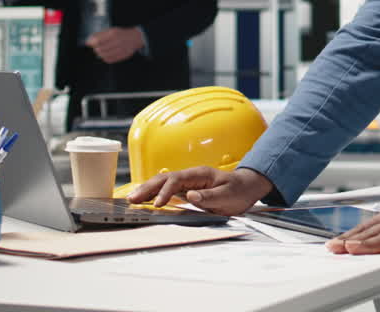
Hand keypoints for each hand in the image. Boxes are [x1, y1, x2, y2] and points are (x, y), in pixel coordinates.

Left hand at [86, 26, 144, 63]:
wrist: (136, 38)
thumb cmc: (121, 34)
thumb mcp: (110, 30)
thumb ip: (99, 35)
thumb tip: (88, 41)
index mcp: (113, 33)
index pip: (97, 41)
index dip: (92, 43)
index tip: (90, 43)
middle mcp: (117, 41)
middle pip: (100, 49)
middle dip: (96, 49)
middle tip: (97, 47)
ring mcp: (120, 49)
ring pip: (104, 56)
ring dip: (100, 54)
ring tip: (102, 51)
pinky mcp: (122, 56)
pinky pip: (109, 60)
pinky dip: (105, 58)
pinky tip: (107, 54)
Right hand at [127, 166, 272, 214]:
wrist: (247, 187)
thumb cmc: (239, 191)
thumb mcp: (228, 195)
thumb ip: (209, 196)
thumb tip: (190, 195)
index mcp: (200, 174)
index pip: (176, 180)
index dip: (165, 191)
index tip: (158, 204)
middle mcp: (191, 175)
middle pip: (164, 179)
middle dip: (147, 188)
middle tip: (132, 199)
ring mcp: (188, 181)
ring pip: (163, 183)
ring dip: (147, 190)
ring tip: (132, 199)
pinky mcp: (187, 189)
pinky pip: (167, 189)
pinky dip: (154, 193)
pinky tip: (144, 199)